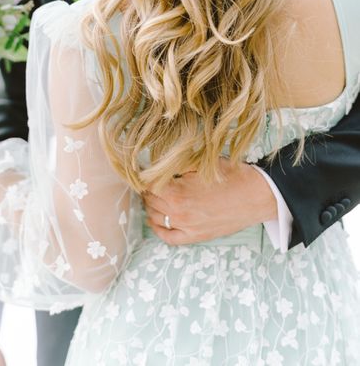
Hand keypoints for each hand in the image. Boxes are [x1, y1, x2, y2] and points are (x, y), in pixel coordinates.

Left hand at [143, 158, 276, 245]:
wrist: (256, 195)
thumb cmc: (231, 175)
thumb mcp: (201, 163)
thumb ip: (178, 166)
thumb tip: (159, 164)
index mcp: (177, 191)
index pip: (147, 184)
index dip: (145, 174)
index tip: (144, 169)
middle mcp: (178, 212)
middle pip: (149, 200)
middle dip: (148, 188)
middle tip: (150, 179)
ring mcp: (186, 227)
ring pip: (155, 218)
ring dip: (151, 206)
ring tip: (153, 195)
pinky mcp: (196, 236)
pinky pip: (169, 237)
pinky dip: (159, 229)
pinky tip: (156, 219)